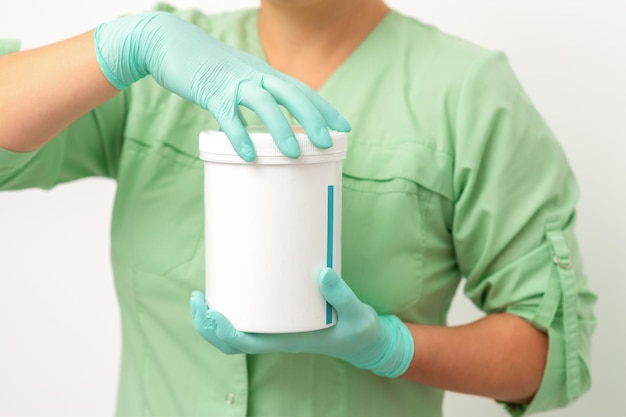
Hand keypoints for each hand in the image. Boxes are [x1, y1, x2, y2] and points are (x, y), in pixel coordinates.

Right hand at [94, 12, 350, 160]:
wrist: (167, 41)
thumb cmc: (204, 65)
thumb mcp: (236, 77)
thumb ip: (252, 97)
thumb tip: (263, 128)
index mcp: (263, 73)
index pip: (301, 89)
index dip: (324, 108)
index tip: (344, 127)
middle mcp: (254, 74)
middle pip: (291, 94)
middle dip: (313, 118)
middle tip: (328, 142)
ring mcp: (232, 81)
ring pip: (264, 103)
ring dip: (281, 129)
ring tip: (294, 155)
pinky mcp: (209, 90)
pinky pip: (228, 114)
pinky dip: (239, 135)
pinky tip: (248, 155)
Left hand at [190, 268, 413, 377]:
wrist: (365, 340)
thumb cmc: (359, 331)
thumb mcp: (356, 314)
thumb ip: (341, 295)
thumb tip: (322, 272)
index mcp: (288, 341)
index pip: (245, 344)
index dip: (223, 331)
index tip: (211, 312)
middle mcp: (276, 337)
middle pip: (229, 342)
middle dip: (206, 324)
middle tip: (196, 297)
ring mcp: (276, 330)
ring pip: (233, 334)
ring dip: (210, 319)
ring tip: (199, 296)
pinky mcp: (280, 319)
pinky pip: (247, 321)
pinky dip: (229, 310)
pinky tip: (225, 291)